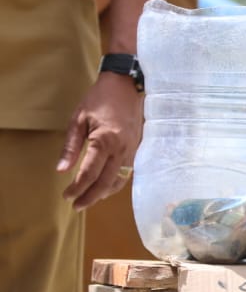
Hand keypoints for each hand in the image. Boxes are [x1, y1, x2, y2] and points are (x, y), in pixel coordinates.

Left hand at [57, 74, 143, 209]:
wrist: (127, 85)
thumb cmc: (100, 99)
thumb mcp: (78, 119)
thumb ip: (71, 147)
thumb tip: (61, 170)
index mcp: (105, 141)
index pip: (90, 173)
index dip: (77, 187)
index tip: (66, 196)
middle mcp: (122, 150)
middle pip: (106, 182)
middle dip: (90, 196)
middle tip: (76, 205)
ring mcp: (133, 150)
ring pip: (120, 180)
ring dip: (105, 193)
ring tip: (90, 199)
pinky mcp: (138, 149)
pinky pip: (127, 172)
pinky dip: (116, 183)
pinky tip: (107, 186)